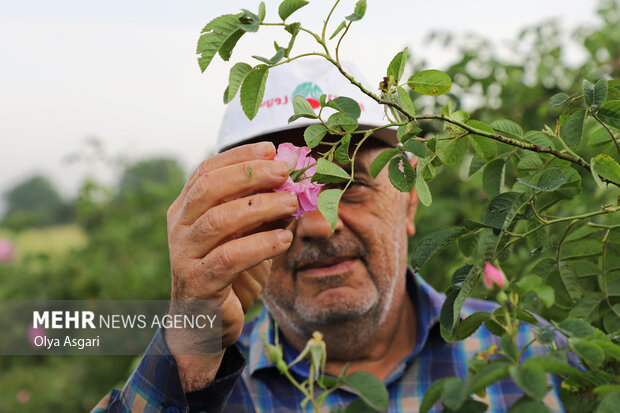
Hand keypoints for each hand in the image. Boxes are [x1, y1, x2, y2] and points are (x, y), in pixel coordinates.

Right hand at [164, 142, 296, 389]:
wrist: (206, 324)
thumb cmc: (230, 272)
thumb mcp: (248, 235)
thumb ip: (263, 212)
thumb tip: (295, 186)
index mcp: (186, 208)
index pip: (207, 171)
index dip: (238, 157)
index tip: (271, 149)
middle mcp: (179, 227)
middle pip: (208, 188)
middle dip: (248, 174)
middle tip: (283, 172)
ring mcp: (184, 255)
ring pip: (218, 221)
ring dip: (258, 207)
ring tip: (290, 204)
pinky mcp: (197, 282)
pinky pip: (228, 258)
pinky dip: (259, 245)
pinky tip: (284, 240)